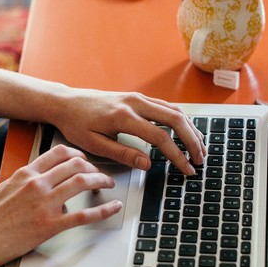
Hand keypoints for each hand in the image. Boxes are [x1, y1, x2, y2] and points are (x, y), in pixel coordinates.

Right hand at [0, 145, 120, 266]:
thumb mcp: (4, 189)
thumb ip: (25, 182)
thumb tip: (40, 182)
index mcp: (25, 173)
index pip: (59, 153)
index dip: (78, 154)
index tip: (85, 160)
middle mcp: (36, 184)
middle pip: (75, 164)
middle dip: (94, 166)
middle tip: (101, 174)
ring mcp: (44, 203)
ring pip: (82, 181)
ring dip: (101, 180)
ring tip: (109, 185)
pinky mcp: (49, 225)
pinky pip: (83, 215)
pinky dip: (103, 210)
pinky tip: (113, 208)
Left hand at [51, 90, 204, 174]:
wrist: (66, 103)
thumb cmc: (77, 124)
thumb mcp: (94, 144)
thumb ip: (123, 154)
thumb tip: (147, 164)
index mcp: (124, 117)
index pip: (161, 138)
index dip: (178, 155)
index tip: (187, 169)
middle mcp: (135, 103)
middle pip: (175, 120)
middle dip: (193, 141)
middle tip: (201, 160)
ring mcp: (138, 98)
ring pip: (174, 111)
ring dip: (190, 129)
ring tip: (200, 148)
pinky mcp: (139, 97)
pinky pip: (166, 106)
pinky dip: (181, 120)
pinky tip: (187, 132)